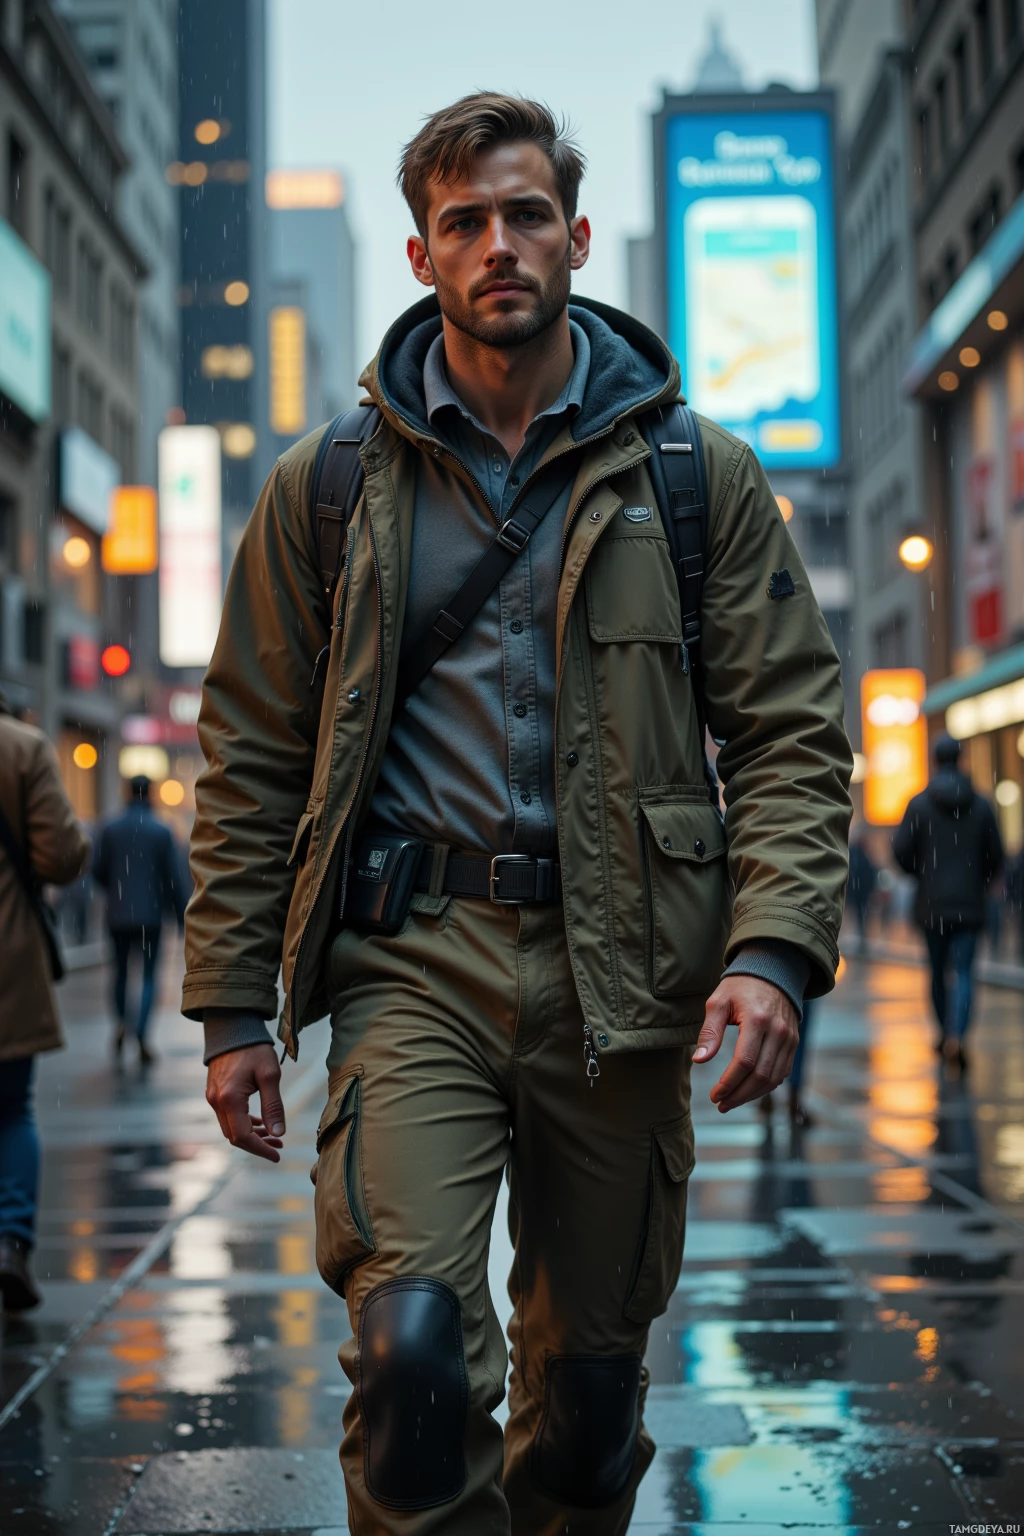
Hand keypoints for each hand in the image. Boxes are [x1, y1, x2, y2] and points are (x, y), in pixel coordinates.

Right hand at [206, 1043, 285, 1161]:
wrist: (232, 1027)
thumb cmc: (253, 1048)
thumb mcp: (269, 1075)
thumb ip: (273, 1106)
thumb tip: (278, 1133)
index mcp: (229, 1099)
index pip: (242, 1137)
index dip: (260, 1149)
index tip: (277, 1154)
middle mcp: (216, 1102)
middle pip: (234, 1136)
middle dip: (257, 1144)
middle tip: (279, 1144)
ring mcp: (213, 1097)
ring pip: (231, 1127)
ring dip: (251, 1135)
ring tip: (274, 1136)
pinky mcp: (215, 1093)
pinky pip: (228, 1116)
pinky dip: (244, 1123)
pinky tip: (260, 1123)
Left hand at [693, 976, 798, 1112]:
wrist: (772, 972)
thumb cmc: (740, 987)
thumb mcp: (718, 1002)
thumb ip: (709, 1031)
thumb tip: (699, 1060)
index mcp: (757, 1019)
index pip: (745, 1061)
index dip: (729, 1083)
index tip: (714, 1095)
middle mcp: (778, 1031)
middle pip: (761, 1075)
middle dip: (739, 1095)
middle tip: (721, 1104)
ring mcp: (789, 1038)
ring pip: (773, 1078)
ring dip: (752, 1095)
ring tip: (731, 1101)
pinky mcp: (794, 1043)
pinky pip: (782, 1072)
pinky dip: (766, 1086)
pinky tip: (748, 1090)